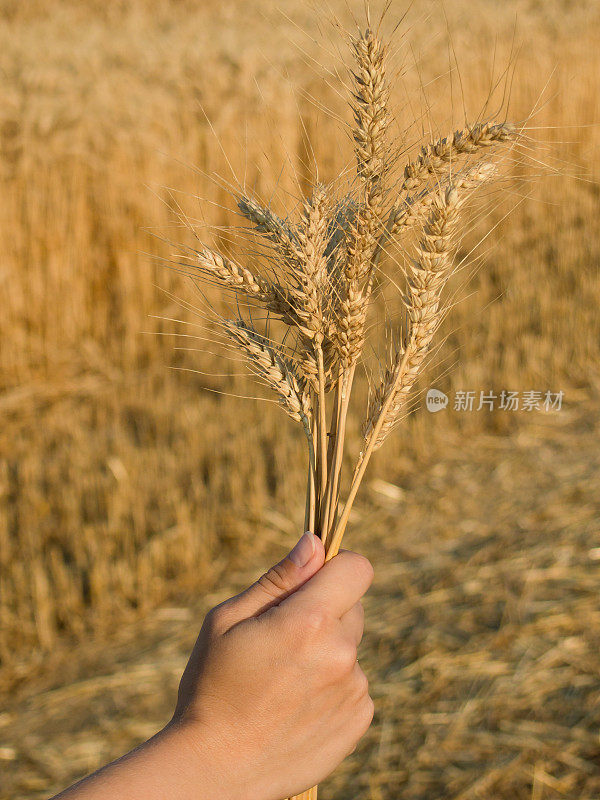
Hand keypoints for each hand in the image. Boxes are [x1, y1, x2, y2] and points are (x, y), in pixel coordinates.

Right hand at [172, 532, 373, 799]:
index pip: (358, 568)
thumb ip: (279, 579)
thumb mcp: (228, 620)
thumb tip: (314, 543)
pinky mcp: (359, 720)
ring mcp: (354, 690)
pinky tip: (296, 705)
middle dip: (325, 611)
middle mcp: (341, 653)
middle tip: (283, 639)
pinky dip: (333, 686)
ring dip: (327, 652)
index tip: (314, 580)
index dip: (337, 567)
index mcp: (309, 621)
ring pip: (349, 648)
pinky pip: (353, 683)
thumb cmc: (212, 687)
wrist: (216, 770)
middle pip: (353, 607)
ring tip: (283, 681)